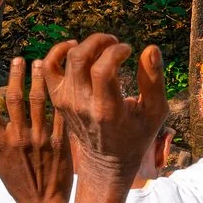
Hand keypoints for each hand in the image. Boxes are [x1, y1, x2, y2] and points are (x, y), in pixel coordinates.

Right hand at [0, 49, 70, 202]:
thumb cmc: (17, 185)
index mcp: (0, 142)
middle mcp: (18, 137)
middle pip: (14, 97)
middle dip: (16, 74)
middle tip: (19, 60)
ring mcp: (40, 138)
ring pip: (38, 100)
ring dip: (37, 78)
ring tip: (39, 63)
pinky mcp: (59, 141)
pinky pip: (57, 113)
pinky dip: (56, 96)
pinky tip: (57, 83)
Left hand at [42, 34, 167, 187]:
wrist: (107, 161)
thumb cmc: (137, 134)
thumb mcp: (154, 112)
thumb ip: (153, 81)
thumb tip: (151, 48)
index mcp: (107, 110)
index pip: (103, 69)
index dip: (116, 52)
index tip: (129, 50)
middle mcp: (82, 105)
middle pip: (80, 58)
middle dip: (99, 41)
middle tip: (116, 44)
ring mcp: (66, 102)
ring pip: (65, 59)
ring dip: (85, 44)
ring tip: (102, 46)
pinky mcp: (58, 99)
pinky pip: (49, 68)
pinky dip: (58, 51)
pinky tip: (76, 48)